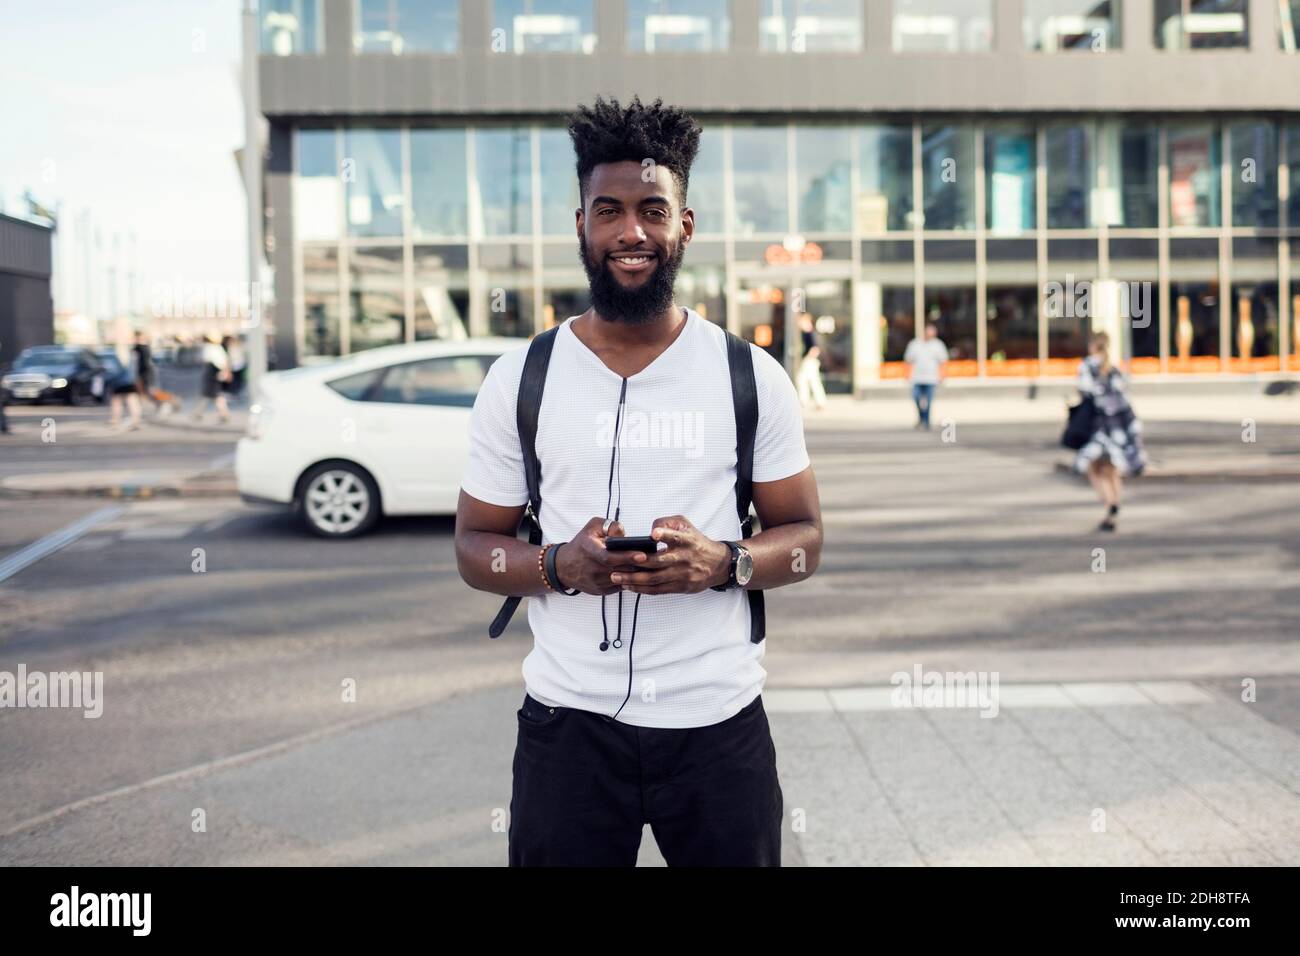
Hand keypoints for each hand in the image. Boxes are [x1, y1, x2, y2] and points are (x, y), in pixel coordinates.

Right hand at [553, 517, 649, 595]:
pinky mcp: (601, 591)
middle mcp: (592, 569)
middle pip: (620, 570)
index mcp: (589, 550)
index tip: (643, 554)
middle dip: (638, 566)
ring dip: (636, 575)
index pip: (610, 557)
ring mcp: (597, 582)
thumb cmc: (582, 544)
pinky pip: (620, 587)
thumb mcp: (592, 527)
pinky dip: (630, 581)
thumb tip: (625, 534)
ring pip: (622, 580)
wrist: (564, 567)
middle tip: (654, 561)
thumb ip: (609, 525)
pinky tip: (640, 574)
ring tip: (651, 567)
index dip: (627, 557)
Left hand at [609, 515, 730, 594]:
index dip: (666, 534)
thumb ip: (668, 523)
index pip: (676, 536)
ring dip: (633, 579)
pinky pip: (658, 590)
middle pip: (658, 562)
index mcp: (687, 540)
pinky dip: (642, 589)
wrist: (717, 564)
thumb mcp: (686, 525)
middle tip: (617, 563)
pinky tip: (629, 586)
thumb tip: (652, 530)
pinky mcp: (680, 587)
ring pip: (655, 579)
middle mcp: (684, 558)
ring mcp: (682, 574)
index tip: (654, 533)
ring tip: (616, 577)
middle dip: (636, 564)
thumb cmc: (695, 542)